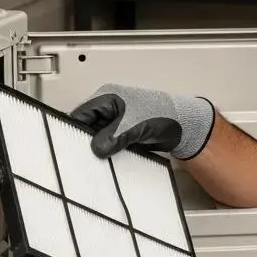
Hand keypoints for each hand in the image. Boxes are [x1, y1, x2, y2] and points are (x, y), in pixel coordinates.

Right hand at [70, 83, 214, 159]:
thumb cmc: (162, 114)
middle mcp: (110, 108)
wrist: (184, 126)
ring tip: (98, 159)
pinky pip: (109, 143)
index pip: (81, 113)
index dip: (75, 129)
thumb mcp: (132, 125)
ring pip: (98, 136)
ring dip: (99, 147)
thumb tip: (96, 148)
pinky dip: (109, 151)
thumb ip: (112, 137)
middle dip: (86, 140)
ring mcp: (117, 121)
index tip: (72, 146)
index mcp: (107, 97)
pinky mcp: (124, 133)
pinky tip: (109, 160)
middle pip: (87, 126)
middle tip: (85, 155)